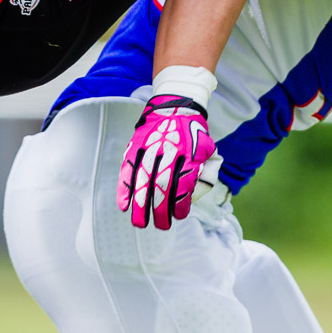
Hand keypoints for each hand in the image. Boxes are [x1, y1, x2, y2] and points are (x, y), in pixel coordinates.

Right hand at [117, 96, 219, 229]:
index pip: (183, 183)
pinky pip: (127, 170)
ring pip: (142, 180)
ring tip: (140, 223)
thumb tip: (195, 195)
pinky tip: (124, 205)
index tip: (179, 215)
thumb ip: (205, 171)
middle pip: (161, 185)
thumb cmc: (192, 132)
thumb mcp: (207, 148)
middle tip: (160, 226)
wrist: (174, 106)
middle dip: (159, 209)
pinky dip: (124, 188)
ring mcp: (148, 149)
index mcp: (188, 153)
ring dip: (140, 205)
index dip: (180, 203)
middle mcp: (167, 152)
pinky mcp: (135, 147)